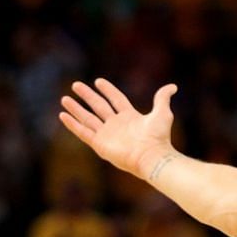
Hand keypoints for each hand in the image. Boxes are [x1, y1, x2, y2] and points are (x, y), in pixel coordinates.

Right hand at [59, 79, 177, 178]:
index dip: (107, 90)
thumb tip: (173, 87)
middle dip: (87, 96)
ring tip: (64, 99)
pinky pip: (83, 132)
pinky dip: (73, 124)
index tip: (98, 81)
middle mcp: (116, 125)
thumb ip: (162, 98)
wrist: (151, 156)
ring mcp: (107, 135)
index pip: (116, 100)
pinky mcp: (100, 144)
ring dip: (76, 109)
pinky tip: (63, 116)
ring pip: (88, 118)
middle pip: (98, 106)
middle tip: (75, 84)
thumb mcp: (162, 113)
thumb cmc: (158, 137)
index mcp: (130, 117)